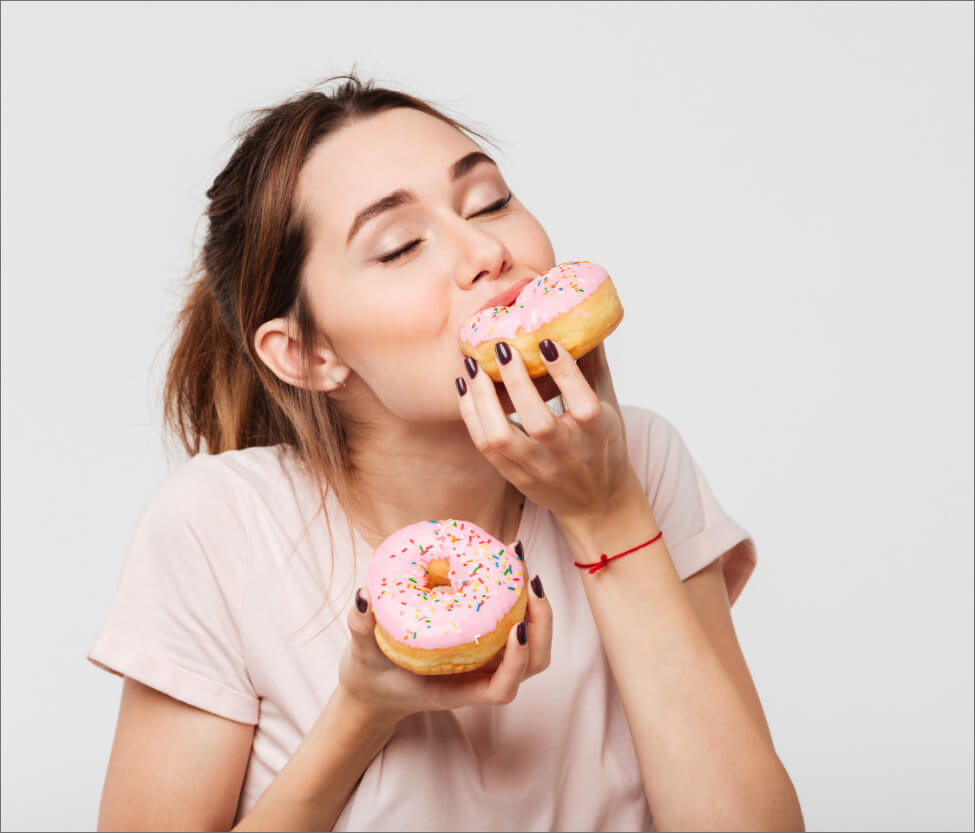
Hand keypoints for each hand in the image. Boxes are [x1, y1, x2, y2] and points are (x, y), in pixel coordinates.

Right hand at [338, 562, 552, 726]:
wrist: (375, 686)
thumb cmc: (372, 676)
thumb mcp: (361, 655)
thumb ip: (359, 629)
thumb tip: (364, 596)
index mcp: (457, 690)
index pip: (502, 689)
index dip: (518, 661)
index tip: (518, 628)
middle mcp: (479, 677)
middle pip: (532, 662)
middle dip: (540, 623)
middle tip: (529, 581)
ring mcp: (485, 660)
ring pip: (530, 642)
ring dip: (535, 606)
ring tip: (520, 566)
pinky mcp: (482, 642)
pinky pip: (511, 622)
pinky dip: (516, 597)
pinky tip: (502, 563)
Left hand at [456, 340, 640, 525]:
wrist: (597, 503)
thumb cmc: (603, 446)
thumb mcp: (609, 406)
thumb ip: (594, 366)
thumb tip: (584, 320)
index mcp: (597, 432)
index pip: (583, 404)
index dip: (565, 373)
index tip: (546, 342)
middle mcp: (568, 453)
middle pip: (539, 423)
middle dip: (517, 383)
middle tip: (502, 347)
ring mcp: (539, 467)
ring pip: (502, 438)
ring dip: (483, 400)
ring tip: (473, 367)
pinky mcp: (515, 476)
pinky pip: (485, 447)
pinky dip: (471, 415)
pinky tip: (465, 388)